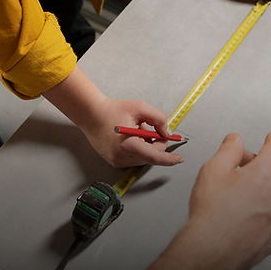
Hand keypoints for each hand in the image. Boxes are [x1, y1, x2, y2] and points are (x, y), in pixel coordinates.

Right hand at [44, 66, 183, 167]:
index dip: (170, 159)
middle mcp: (123, 156)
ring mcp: (117, 161)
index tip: (180, 158)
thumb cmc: (112, 110)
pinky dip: (137, 149)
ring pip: (143, 158)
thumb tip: (167, 132)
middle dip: (156, 143)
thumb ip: (159, 119)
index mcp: (129, 144)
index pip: (155, 157)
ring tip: (134, 130)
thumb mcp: (140, 108)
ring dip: (146, 146)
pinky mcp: (114, 162)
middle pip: (151, 156)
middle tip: (148, 128)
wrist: (90, 114)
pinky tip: (129, 137)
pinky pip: (134, 158)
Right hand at [175, 132, 270, 269]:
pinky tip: (238, 218)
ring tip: (232, 201)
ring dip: (258, 193)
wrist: (212, 250)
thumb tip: (235, 141)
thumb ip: (229, 149)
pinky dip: (258, 214)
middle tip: (233, 174)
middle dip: (256, 169)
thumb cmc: (213, 213)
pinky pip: (269, 218)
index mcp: (267, 173)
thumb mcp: (214, 168)